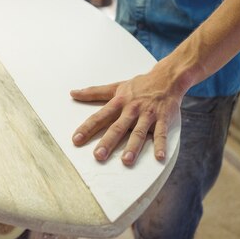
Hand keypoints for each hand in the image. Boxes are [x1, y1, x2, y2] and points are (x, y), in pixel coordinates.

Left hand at [70, 66, 184, 165]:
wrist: (167, 77)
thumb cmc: (139, 85)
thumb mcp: (116, 87)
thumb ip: (94, 92)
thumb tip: (72, 93)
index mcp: (119, 102)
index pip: (100, 117)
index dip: (87, 128)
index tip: (76, 140)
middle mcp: (132, 109)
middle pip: (118, 127)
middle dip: (108, 141)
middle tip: (98, 156)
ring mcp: (148, 114)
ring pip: (139, 132)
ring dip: (133, 146)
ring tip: (126, 161)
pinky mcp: (163, 118)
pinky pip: (161, 133)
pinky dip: (161, 145)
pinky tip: (159, 157)